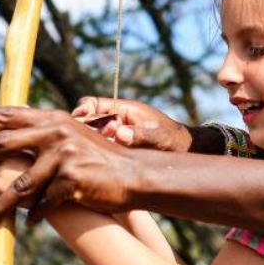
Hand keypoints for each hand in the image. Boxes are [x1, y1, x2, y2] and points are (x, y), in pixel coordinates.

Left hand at [0, 106, 138, 225]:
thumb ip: (45, 134)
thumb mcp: (73, 136)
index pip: (9, 114)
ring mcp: (63, 156)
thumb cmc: (100, 159)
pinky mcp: (71, 180)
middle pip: (3, 145)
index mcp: (54, 118)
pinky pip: (42, 203)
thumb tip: (8, 138)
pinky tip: (31, 223)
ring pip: (19, 185)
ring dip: (1, 204)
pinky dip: (34, 215)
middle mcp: (56, 132)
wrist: (134, 175)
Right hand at [71, 96, 190, 151]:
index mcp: (124, 109)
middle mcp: (115, 121)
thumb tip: (119, 134)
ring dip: (92, 141)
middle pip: (88, 120)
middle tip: (106, 135)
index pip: (94, 103)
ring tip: (109, 147)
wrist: (182, 151)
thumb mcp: (159, 137)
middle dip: (88, 128)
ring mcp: (114, 135)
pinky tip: (102, 161)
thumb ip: (140, 135)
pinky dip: (96, 153)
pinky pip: (98, 148)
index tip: (80, 116)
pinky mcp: (115, 149)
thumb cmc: (172, 140)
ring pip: (91, 136)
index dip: (84, 108)